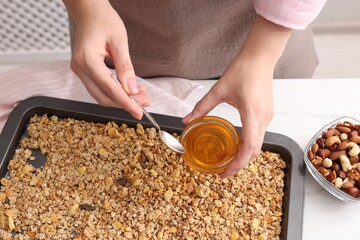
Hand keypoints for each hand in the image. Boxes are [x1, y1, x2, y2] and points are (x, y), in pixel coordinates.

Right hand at [63, 0, 148, 118]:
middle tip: (145, 102)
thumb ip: (125, 67)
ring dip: (120, 99)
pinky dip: (114, 92)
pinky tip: (129, 90)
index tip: (139, 112)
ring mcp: (79, 70)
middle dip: (125, 103)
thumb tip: (132, 89)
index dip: (126, 102)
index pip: (109, 88)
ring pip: (100, 95)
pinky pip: (99, 88)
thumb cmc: (103, 20)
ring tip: (140, 96)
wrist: (89, 11)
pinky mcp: (84, 71)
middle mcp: (79, 68)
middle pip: (103, 97)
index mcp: (87, 60)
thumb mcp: (119, 41)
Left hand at [183, 15, 290, 177]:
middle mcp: (263, 118)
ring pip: (259, 145)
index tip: (224, 173)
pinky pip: (259, 135)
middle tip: (223, 172)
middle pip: (255, 151)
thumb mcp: (219, 89)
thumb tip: (187, 120)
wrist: (261, 57)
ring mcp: (267, 116)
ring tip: (229, 161)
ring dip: (245, 156)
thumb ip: (202, 106)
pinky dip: (249, 145)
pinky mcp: (267, 113)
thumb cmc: (243, 70)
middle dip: (240, 165)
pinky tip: (237, 145)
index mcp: (252, 114)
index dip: (237, 165)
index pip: (248, 148)